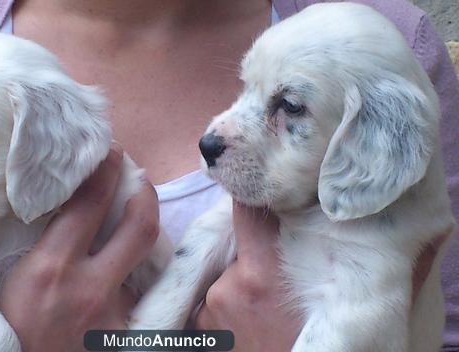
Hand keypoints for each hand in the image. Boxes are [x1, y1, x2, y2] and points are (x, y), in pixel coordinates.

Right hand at [0, 145, 159, 351]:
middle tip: (137, 178)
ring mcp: (115, 312)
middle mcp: (90, 288)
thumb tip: (69, 197)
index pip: (90, 202)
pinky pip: (145, 286)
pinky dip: (140, 266)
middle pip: (141, 225)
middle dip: (145, 191)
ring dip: (145, 227)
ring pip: (150, 256)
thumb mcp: (14, 277)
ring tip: (137, 211)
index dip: (105, 169)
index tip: (109, 153)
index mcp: (52, 268)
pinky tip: (129, 259)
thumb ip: (46, 239)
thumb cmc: (10, 325)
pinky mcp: (129, 331)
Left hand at [195, 201, 449, 350]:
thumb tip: (401, 226)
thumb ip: (352, 261)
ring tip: (269, 305)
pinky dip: (231, 303)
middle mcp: (232, 283)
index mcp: (265, 272)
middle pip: (240, 240)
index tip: (274, 201)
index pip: (246, 210)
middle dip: (258, 244)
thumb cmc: (319, 346)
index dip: (260, 201)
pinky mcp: (202, 323)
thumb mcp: (340, 306)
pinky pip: (218, 297)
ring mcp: (214, 304)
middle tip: (279, 265)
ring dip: (245, 278)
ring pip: (230, 270)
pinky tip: (252, 322)